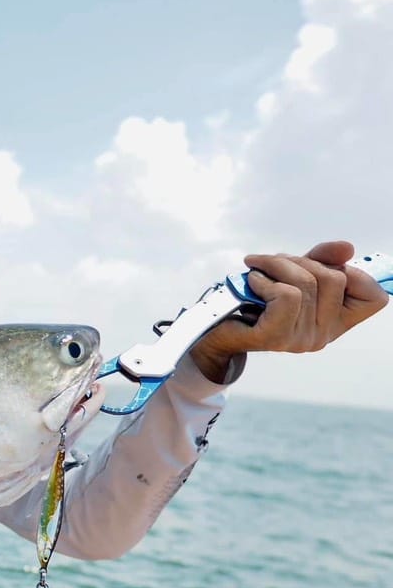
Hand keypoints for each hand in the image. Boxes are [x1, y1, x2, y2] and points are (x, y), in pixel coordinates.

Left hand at [188, 241, 387, 382]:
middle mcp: (322, 335)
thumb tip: (348, 248)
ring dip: (277, 264)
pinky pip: (286, 294)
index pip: (375, 297)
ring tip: (258, 269)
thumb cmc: (253, 299)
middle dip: (301, 260)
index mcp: (334, 322)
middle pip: (335, 278)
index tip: (325, 265)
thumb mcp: (294, 273)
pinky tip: (252, 284)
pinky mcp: (275, 336)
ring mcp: (300, 339)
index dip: (356, 273)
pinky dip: (265, 280)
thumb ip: (323, 260)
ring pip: (306, 281)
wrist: (212, 327)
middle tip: (274, 262)